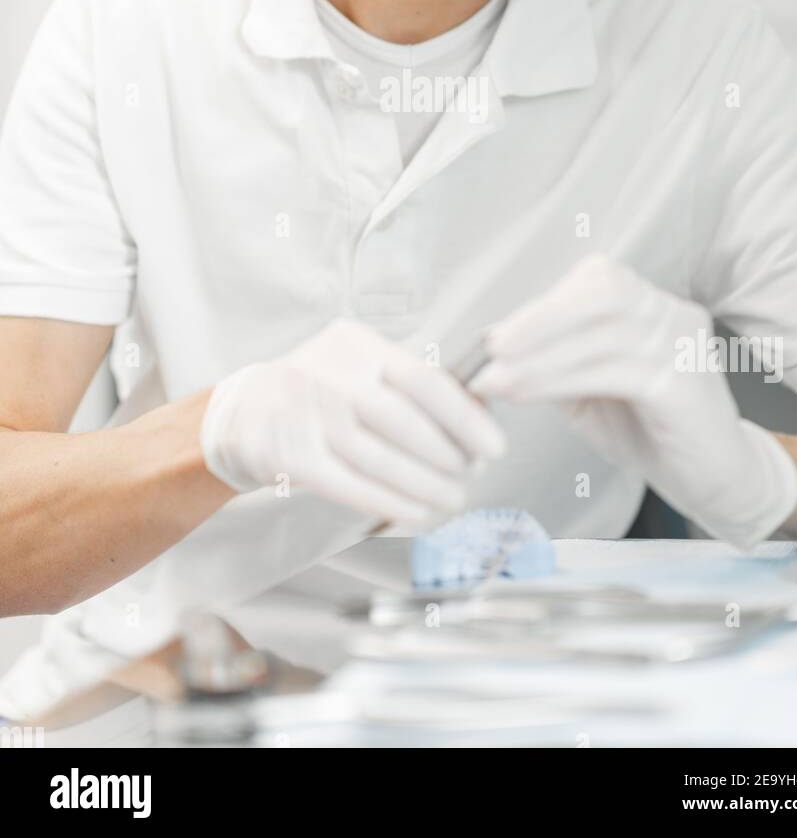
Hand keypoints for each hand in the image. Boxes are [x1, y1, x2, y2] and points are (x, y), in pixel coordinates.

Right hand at [198, 318, 506, 528]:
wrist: (244, 410)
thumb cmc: (319, 389)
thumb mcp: (360, 366)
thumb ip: (411, 382)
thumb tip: (479, 411)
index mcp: (357, 345)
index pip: (424, 379)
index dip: (466, 418)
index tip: (492, 445)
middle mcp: (329, 374)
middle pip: (404, 422)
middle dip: (448, 456)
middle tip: (471, 475)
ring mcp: (306, 414)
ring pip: (379, 459)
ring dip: (424, 486)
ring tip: (451, 499)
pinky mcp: (290, 454)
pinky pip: (350, 485)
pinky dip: (389, 502)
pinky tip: (416, 510)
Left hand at [471, 255, 796, 549]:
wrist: (719, 482)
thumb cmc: (652, 430)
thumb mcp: (592, 390)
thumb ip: (555, 362)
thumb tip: (495, 343)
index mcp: (652, 307)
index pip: (597, 280)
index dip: (545, 303)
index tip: (498, 335)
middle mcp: (673, 316)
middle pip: (603, 292)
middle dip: (542, 317)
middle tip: (493, 347)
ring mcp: (684, 347)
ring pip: (605, 333)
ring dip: (542, 356)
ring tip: (498, 380)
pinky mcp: (686, 386)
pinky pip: (617, 372)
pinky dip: (562, 379)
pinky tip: (527, 394)